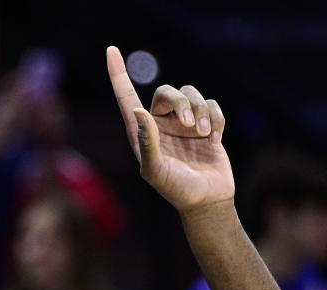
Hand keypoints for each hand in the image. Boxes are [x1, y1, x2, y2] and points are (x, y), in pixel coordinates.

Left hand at [106, 46, 233, 212]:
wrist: (207, 202)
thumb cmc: (177, 191)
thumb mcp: (156, 171)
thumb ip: (146, 143)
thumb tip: (137, 111)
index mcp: (141, 133)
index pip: (126, 98)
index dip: (118, 74)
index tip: (111, 50)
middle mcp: (160, 125)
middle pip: (167, 92)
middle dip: (181, 103)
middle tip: (190, 126)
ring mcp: (184, 124)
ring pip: (192, 94)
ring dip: (201, 111)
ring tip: (204, 134)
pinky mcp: (206, 125)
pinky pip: (212, 105)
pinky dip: (216, 119)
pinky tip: (214, 140)